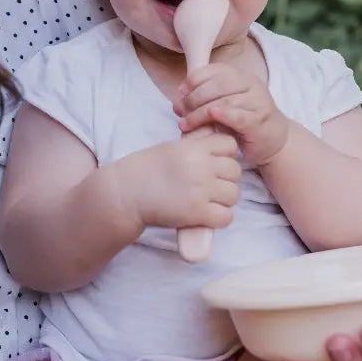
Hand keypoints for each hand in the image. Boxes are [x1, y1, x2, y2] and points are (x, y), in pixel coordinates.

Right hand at [120, 129, 240, 233]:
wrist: (126, 192)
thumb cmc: (146, 169)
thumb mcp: (172, 148)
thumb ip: (195, 146)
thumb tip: (215, 143)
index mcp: (194, 148)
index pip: (230, 145)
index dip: (225, 155)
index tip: (214, 163)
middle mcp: (201, 166)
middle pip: (235, 171)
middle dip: (225, 178)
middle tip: (210, 185)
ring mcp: (201, 190)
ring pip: (234, 194)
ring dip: (223, 199)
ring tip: (208, 201)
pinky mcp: (198, 213)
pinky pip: (226, 216)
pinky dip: (219, 218)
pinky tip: (206, 215)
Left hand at [174, 62, 288, 166]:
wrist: (274, 140)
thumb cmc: (244, 121)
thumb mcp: (225, 104)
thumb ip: (206, 98)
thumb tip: (179, 98)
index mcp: (242, 76)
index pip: (215, 70)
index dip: (195, 79)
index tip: (181, 92)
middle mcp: (252, 85)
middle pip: (218, 85)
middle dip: (194, 97)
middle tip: (179, 111)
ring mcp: (258, 102)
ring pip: (225, 102)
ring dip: (200, 112)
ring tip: (185, 123)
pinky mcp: (260, 121)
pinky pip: (240, 116)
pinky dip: (224, 114)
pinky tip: (211, 115)